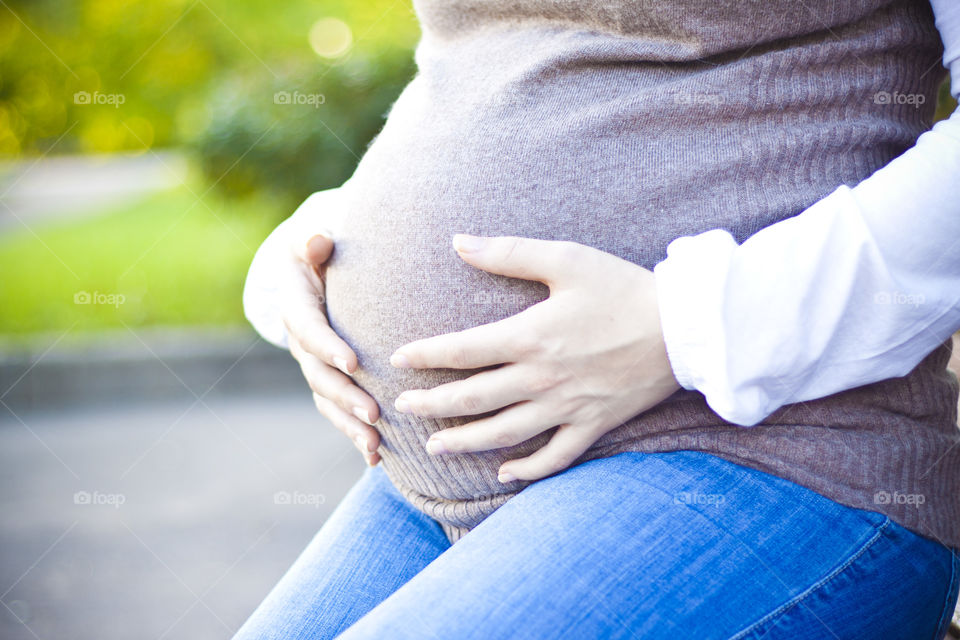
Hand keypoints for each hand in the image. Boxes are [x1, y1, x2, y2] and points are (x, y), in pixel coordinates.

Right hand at [280, 225, 381, 465]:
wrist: (315, 270)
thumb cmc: (320, 251)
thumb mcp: (311, 238)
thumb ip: (313, 241)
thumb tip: (318, 242)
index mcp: (297, 306)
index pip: (309, 329)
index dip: (327, 347)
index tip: (354, 362)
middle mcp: (302, 342)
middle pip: (319, 375)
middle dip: (345, 396)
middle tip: (372, 413)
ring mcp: (315, 366)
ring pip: (328, 401)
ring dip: (349, 425)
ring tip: (375, 445)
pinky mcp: (330, 380)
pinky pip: (338, 411)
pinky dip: (354, 435)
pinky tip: (376, 459)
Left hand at [390, 235, 680, 482]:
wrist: (686, 327)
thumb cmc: (623, 287)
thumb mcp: (566, 259)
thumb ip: (508, 252)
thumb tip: (458, 242)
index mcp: (531, 336)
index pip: (463, 351)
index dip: (426, 356)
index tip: (398, 360)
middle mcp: (542, 378)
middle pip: (474, 399)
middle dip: (433, 405)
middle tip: (402, 408)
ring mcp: (568, 407)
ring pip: (505, 433)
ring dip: (465, 442)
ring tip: (435, 447)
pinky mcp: (594, 424)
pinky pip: (556, 456)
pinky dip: (529, 469)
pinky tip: (505, 474)